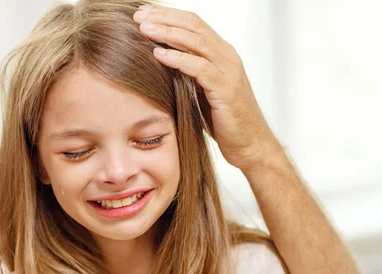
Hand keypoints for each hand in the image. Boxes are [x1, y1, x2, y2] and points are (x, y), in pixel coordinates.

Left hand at [133, 5, 283, 172]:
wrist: (250, 144)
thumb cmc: (224, 121)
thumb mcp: (201, 91)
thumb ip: (188, 74)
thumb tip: (159, 62)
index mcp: (221, 54)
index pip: (193, 24)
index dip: (168, 16)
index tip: (144, 13)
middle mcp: (227, 57)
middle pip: (193, 26)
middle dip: (165, 18)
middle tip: (139, 15)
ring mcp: (228, 71)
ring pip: (196, 42)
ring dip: (168, 34)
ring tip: (144, 29)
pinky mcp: (226, 89)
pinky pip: (199, 68)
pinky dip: (177, 59)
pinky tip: (158, 54)